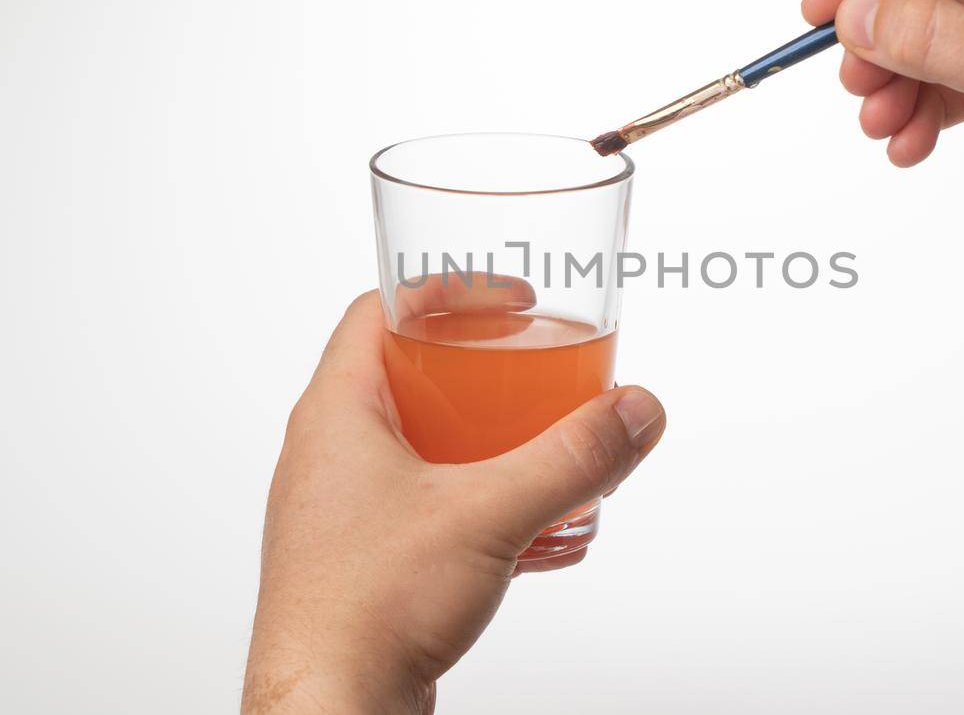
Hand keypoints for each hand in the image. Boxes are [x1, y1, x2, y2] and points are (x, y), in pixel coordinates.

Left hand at [242, 291, 665, 713]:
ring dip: (493, 447)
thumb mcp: (490, 512)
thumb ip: (572, 457)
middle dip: (488, 375)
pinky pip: (429, 512)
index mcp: (337, 413)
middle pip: (411, 378)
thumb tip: (633, 411)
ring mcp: (344, 513)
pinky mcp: (366, 564)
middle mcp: (330, 455)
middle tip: (543, 375)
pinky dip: (486, 509)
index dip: (448, 291)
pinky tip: (543, 538)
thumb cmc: (365, 608)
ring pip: (424, 451)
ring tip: (552, 454)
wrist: (329, 712)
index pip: (380, 311)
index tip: (510, 299)